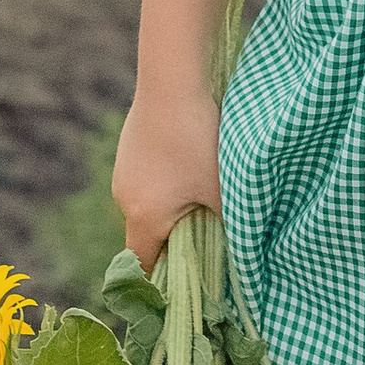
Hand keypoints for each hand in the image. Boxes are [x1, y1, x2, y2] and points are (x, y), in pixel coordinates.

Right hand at [111, 90, 227, 272]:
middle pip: (147, 234)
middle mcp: (125, 197)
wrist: (173, 80)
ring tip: (203, 191)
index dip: (160, 280)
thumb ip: (230, 227)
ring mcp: (124, 169)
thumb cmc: (199, 141)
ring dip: (172, 207)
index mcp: (144, 218)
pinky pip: (148, 178)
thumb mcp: (222, 191)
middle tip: (207, 234)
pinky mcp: (131, 146)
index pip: (142, 265)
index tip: (183, 284)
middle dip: (175, 239)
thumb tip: (240, 252)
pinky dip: (167, 181)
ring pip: (148, 204)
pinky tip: (190, 160)